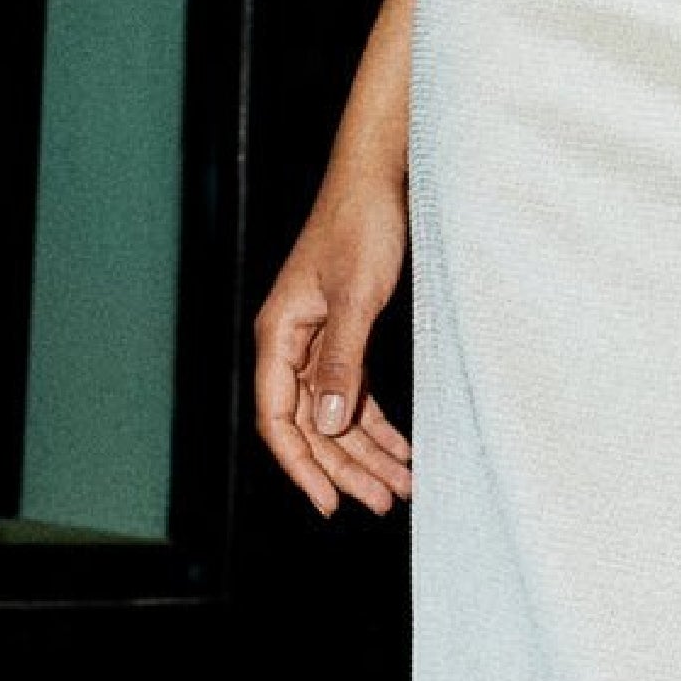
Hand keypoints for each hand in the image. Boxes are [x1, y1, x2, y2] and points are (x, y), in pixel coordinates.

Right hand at [253, 169, 413, 518]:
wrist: (379, 175)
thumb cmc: (363, 224)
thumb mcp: (357, 295)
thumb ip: (341, 361)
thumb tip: (325, 427)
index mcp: (279, 336)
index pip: (279, 420)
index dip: (302, 466)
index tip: (330, 504)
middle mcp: (291, 343)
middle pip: (311, 425)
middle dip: (347, 467)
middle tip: (386, 501)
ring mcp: (316, 339)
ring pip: (335, 412)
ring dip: (366, 451)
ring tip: (401, 485)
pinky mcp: (344, 331)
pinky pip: (353, 390)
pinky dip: (376, 421)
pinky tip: (400, 447)